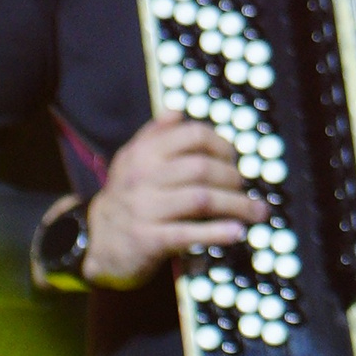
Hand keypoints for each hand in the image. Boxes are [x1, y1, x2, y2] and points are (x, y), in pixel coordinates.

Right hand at [83, 113, 264, 290]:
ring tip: (256, 212)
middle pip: (202, 169)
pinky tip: (237, 232)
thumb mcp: (131, 160)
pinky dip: (217, 232)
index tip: (235, 158)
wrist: (98, 244)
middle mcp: (143, 178)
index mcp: (143, 153)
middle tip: (246, 188)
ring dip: (236, 205)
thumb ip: (154, 134)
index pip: (193, 136)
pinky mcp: (148, 240)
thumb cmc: (127, 197)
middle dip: (233, 178)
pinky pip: (189, 233)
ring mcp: (144, 209)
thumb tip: (178, 111)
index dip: (221, 144)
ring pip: (202, 200)